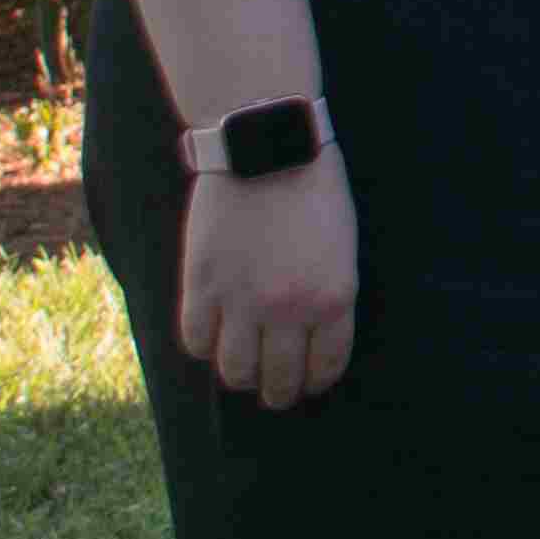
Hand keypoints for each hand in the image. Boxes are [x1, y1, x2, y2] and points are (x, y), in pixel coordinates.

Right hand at [176, 157, 359, 407]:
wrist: (268, 146)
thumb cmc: (315, 189)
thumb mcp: (343, 246)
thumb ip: (328, 295)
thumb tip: (311, 338)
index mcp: (334, 298)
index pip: (325, 367)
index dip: (315, 381)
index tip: (308, 383)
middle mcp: (289, 309)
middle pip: (279, 380)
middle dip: (279, 391)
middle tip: (275, 389)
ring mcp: (242, 301)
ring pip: (235, 371)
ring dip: (240, 374)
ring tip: (243, 367)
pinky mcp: (202, 286)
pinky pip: (196, 341)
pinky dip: (204, 345)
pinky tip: (213, 335)